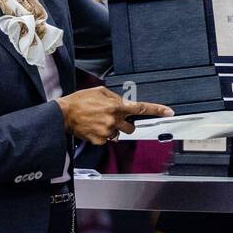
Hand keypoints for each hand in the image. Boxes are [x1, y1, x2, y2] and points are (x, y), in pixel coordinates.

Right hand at [56, 86, 172, 144]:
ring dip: (113, 129)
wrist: (63, 114)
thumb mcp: (100, 92)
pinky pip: (107, 139)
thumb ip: (115, 98)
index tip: (169, 112)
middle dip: (126, 124)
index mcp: (116, 105)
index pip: (141, 108)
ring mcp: (107, 131)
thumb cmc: (80, 100)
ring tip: (99, 122)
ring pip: (118, 134)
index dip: (157, 110)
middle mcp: (114, 119)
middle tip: (114, 119)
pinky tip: (94, 128)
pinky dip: (103, 135)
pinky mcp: (99, 140)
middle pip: (131, 127)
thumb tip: (124, 104)